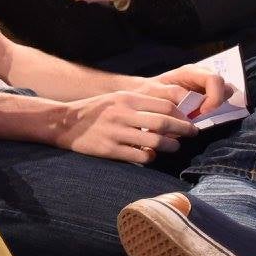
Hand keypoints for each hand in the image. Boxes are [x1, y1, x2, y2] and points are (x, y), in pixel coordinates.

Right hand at [55, 90, 197, 163]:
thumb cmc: (95, 111)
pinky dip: (151, 157)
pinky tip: (151, 155)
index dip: (181, 114)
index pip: (164, 105)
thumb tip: (171, 113)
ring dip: (171, 145)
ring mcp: (115, 132)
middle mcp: (121, 114)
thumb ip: (140, 104)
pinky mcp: (109, 149)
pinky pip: (140, 156)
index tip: (188, 120)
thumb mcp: (116, 99)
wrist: (63, 123)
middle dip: (184, 129)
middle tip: (192, 134)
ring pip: (155, 141)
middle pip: (163, 122)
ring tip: (174, 147)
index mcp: (125, 99)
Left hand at [144, 63, 233, 117]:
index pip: (215, 80)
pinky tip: (196, 114)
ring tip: (196, 114)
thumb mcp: (155, 91)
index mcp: (191, 72)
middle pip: (225, 87)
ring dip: (214, 107)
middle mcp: (202, 76)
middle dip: (216, 103)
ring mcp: (206, 86)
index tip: (202, 112)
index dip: (214, 97)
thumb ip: (171, 93)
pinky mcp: (207, 95)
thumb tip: (189, 101)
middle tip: (199, 114)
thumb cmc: (148, 91)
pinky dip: (211, 110)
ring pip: (224, 95)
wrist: (144, 93)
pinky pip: (218, 102)